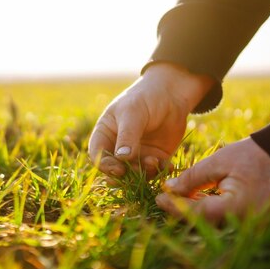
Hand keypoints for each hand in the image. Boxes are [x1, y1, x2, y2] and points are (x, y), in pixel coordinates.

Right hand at [88, 63, 213, 178]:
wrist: (171, 94)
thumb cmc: (145, 98)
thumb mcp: (133, 113)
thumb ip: (127, 135)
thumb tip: (122, 158)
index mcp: (105, 134)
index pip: (98, 155)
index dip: (105, 165)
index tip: (118, 169)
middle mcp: (118, 147)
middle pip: (115, 168)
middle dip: (125, 174)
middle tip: (135, 175)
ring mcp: (137, 154)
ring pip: (136, 173)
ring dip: (144, 173)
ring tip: (154, 161)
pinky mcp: (155, 157)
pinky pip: (155, 170)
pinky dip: (160, 171)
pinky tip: (168, 166)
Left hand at [156, 138, 269, 222]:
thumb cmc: (257, 155)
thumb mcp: (220, 161)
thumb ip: (192, 178)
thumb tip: (168, 189)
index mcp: (236, 209)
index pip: (195, 215)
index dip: (173, 207)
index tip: (157, 197)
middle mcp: (246, 225)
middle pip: (203, 225)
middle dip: (181, 212)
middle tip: (164, 199)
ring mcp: (254, 227)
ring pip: (215, 226)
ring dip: (195, 214)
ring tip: (178, 198)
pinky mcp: (258, 224)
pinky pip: (228, 223)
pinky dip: (212, 213)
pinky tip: (198, 201)